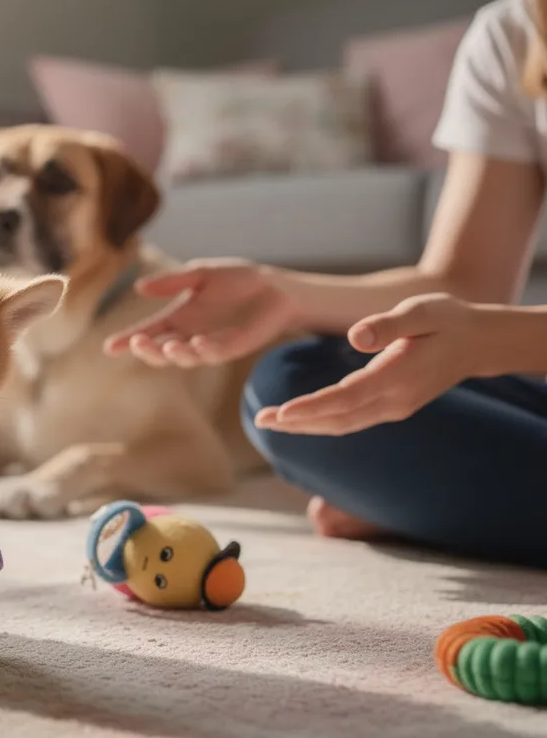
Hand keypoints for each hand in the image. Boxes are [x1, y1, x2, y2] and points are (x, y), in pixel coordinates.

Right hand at [104, 259, 296, 367]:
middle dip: (147, 350)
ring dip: (174, 354)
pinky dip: (204, 351)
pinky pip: (214, 354)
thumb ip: (171, 282)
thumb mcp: (200, 275)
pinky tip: (197, 342)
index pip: (148, 332)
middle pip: (160, 352)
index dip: (127, 340)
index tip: (109, 348)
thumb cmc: (238, 280)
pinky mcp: (233, 348)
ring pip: (184, 358)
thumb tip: (139, 287)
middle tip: (137, 342)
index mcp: (178, 319)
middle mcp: (189, 336)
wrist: (275, 287)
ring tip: (166, 345)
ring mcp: (210, 345)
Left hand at [254, 293, 478, 435]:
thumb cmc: (446, 320)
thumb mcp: (422, 311)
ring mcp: (394, 408)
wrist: (477, 342)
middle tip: (260, 419)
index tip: (282, 413)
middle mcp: (396, 399)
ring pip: (343, 424)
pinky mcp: (391, 407)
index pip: (348, 398)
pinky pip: (351, 420)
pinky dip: (322, 422)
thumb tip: (357, 337)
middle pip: (339, 418)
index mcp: (400, 375)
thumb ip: (389, 324)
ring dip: (305, 426)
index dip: (313, 407)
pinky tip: (297, 419)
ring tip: (268, 421)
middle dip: (298, 422)